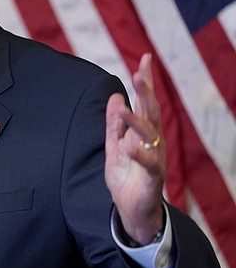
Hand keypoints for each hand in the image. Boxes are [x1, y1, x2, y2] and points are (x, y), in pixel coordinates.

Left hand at [105, 54, 166, 244]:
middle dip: (146, 91)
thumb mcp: (115, 145)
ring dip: (136, 120)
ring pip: (150, 134)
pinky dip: (138, 153)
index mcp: (143, 132)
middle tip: (140, 71)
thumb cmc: (127, 176)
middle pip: (151, 111)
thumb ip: (114, 123)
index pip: (145, 102)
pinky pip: (149, 163)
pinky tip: (128, 146)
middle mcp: (153, 141)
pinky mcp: (152, 176)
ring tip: (124, 107)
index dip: (146, 81)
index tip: (145, 58)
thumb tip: (114, 97)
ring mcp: (155, 157)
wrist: (132, 209)